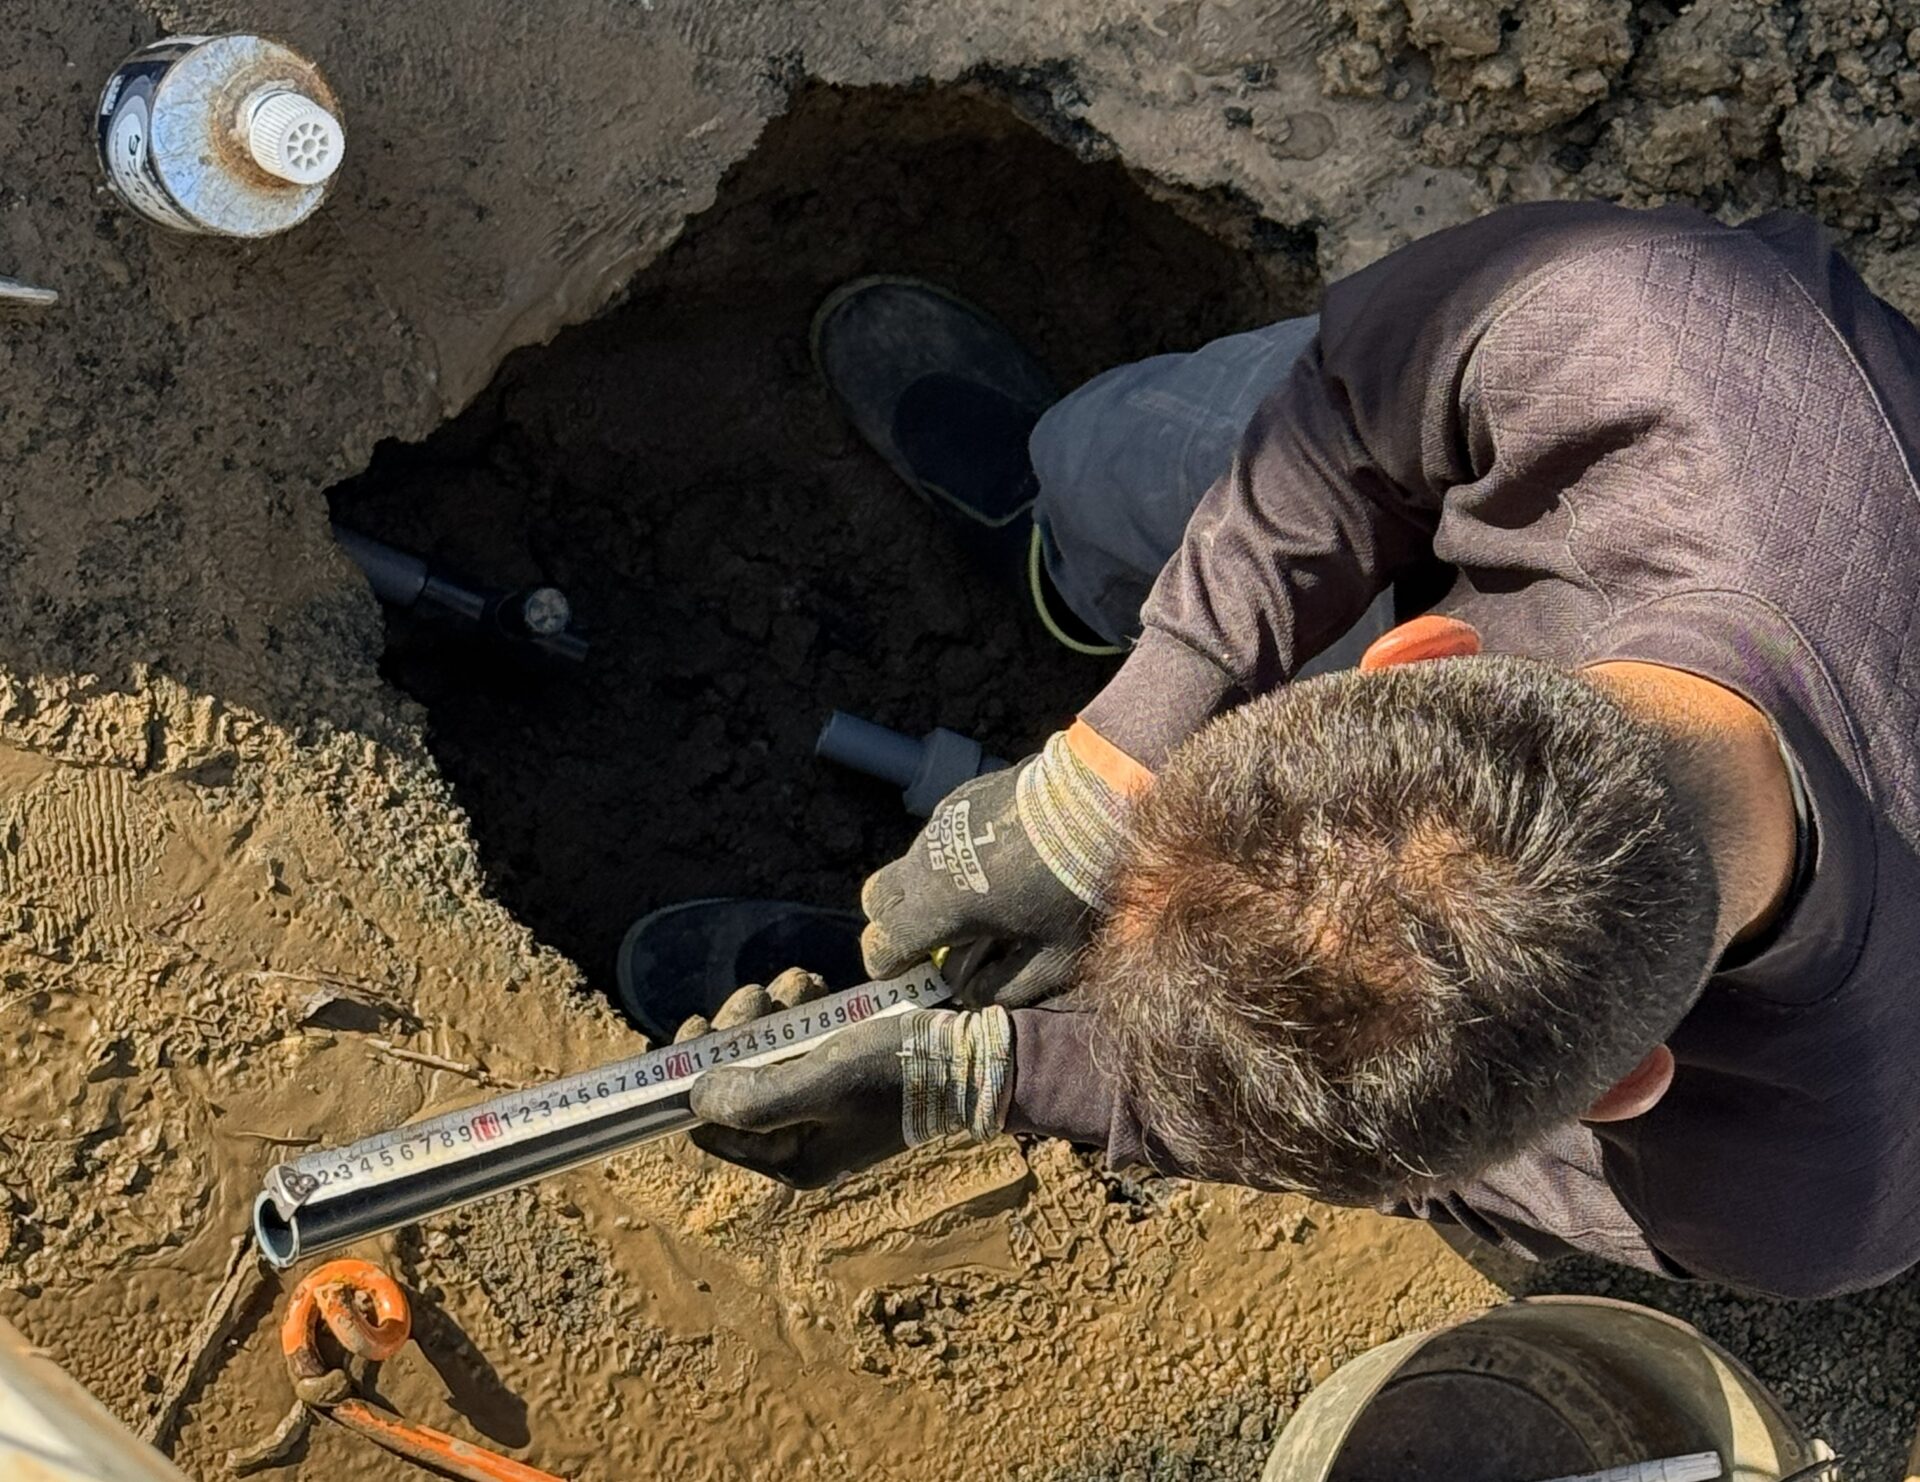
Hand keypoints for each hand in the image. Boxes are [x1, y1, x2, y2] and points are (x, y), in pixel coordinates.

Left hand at [683, 968, 1014, 1187]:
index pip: (710, 1126)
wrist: (972, 1058)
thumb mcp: (822, 1083)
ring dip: (772, 1013)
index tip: (698, 1025)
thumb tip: (694, 1096)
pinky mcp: (838, 1073)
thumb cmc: (899, 1073)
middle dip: (739, 1032)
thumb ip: (753, 1098)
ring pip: (764, 1054)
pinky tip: (818, 991)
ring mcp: (820, 1105)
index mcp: (791, 1158)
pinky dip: (799, 1011)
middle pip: (734, 1082)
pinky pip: (796, 1041)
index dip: (695, 1075)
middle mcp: (800, 1138)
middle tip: (758, 995)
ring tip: (800, 986)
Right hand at [860, 730, 1130, 1007]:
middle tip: (932, 940)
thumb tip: (971, 994)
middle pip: (876, 899)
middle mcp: (927, 861)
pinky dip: (950, 859)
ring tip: (978, 903)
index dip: (888, 966)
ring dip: (926, 889)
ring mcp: (941, 823)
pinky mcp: (962, 797)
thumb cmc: (1082, 887)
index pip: (881, 943)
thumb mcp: (1054, 958)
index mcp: (941, 906)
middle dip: (893, 924)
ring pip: (909, 865)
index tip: (906, 975)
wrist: (1107, 800)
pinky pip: (937, 836)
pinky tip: (995, 865)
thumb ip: (1004, 988)